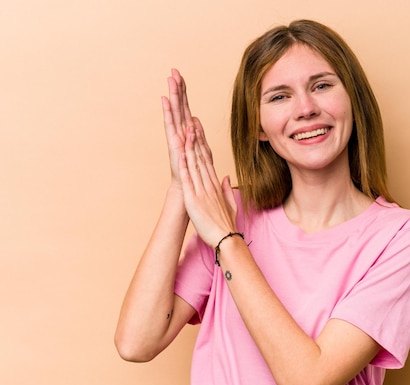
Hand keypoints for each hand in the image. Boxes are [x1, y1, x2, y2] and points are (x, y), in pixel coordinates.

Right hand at [162, 68, 194, 190]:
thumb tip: (195, 120)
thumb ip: (199, 134)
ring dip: (173, 95)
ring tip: (170, 80)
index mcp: (188, 132)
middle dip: (177, 88)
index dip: (184, 93)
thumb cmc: (195, 173)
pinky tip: (165, 100)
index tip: (181, 76)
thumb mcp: (201, 151)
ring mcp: (176, 137)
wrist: (188, 189)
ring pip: (175, 112)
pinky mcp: (174, 143)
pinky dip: (168, 112)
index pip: (186, 108)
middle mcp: (180, 132)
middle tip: (173, 70)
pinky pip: (170, 125)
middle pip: (179, 106)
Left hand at [179, 124, 237, 247]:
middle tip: (191, 122)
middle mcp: (209, 185)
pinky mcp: (193, 200)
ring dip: (189, 148)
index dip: (202, 144)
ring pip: (194, 165)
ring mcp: (201, 191)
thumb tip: (226, 177)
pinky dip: (184, 167)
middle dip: (196, 139)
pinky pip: (188, 181)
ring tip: (185, 132)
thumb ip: (226, 189)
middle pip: (201, 158)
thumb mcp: (229, 203)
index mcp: (215, 185)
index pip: (207, 160)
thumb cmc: (226, 224)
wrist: (226, 238)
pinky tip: (180, 156)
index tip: (199, 131)